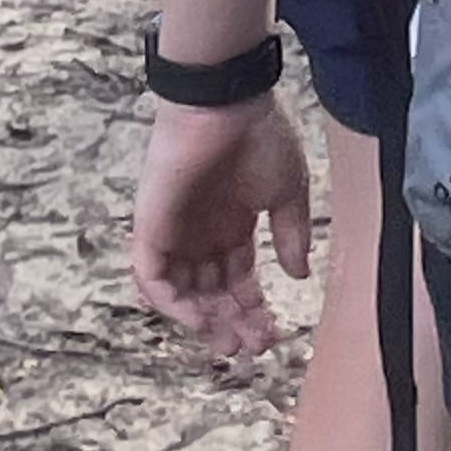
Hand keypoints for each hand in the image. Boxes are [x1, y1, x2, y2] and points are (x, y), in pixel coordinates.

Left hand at [132, 91, 314, 356]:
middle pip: (212, 294)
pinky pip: (153, 278)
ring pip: (183, 293)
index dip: (255, 308)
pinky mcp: (150, 228)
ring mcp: (175, 232)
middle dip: (232, 323)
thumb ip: (291, 235)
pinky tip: (200, 318)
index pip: (238, 280)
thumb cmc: (259, 135)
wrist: (225, 103)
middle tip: (252, 347)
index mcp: (233, 224)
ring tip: (231, 340)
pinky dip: (172, 302)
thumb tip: (299, 274)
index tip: (274, 333)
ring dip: (205, 320)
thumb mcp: (287, 191)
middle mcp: (202, 234)